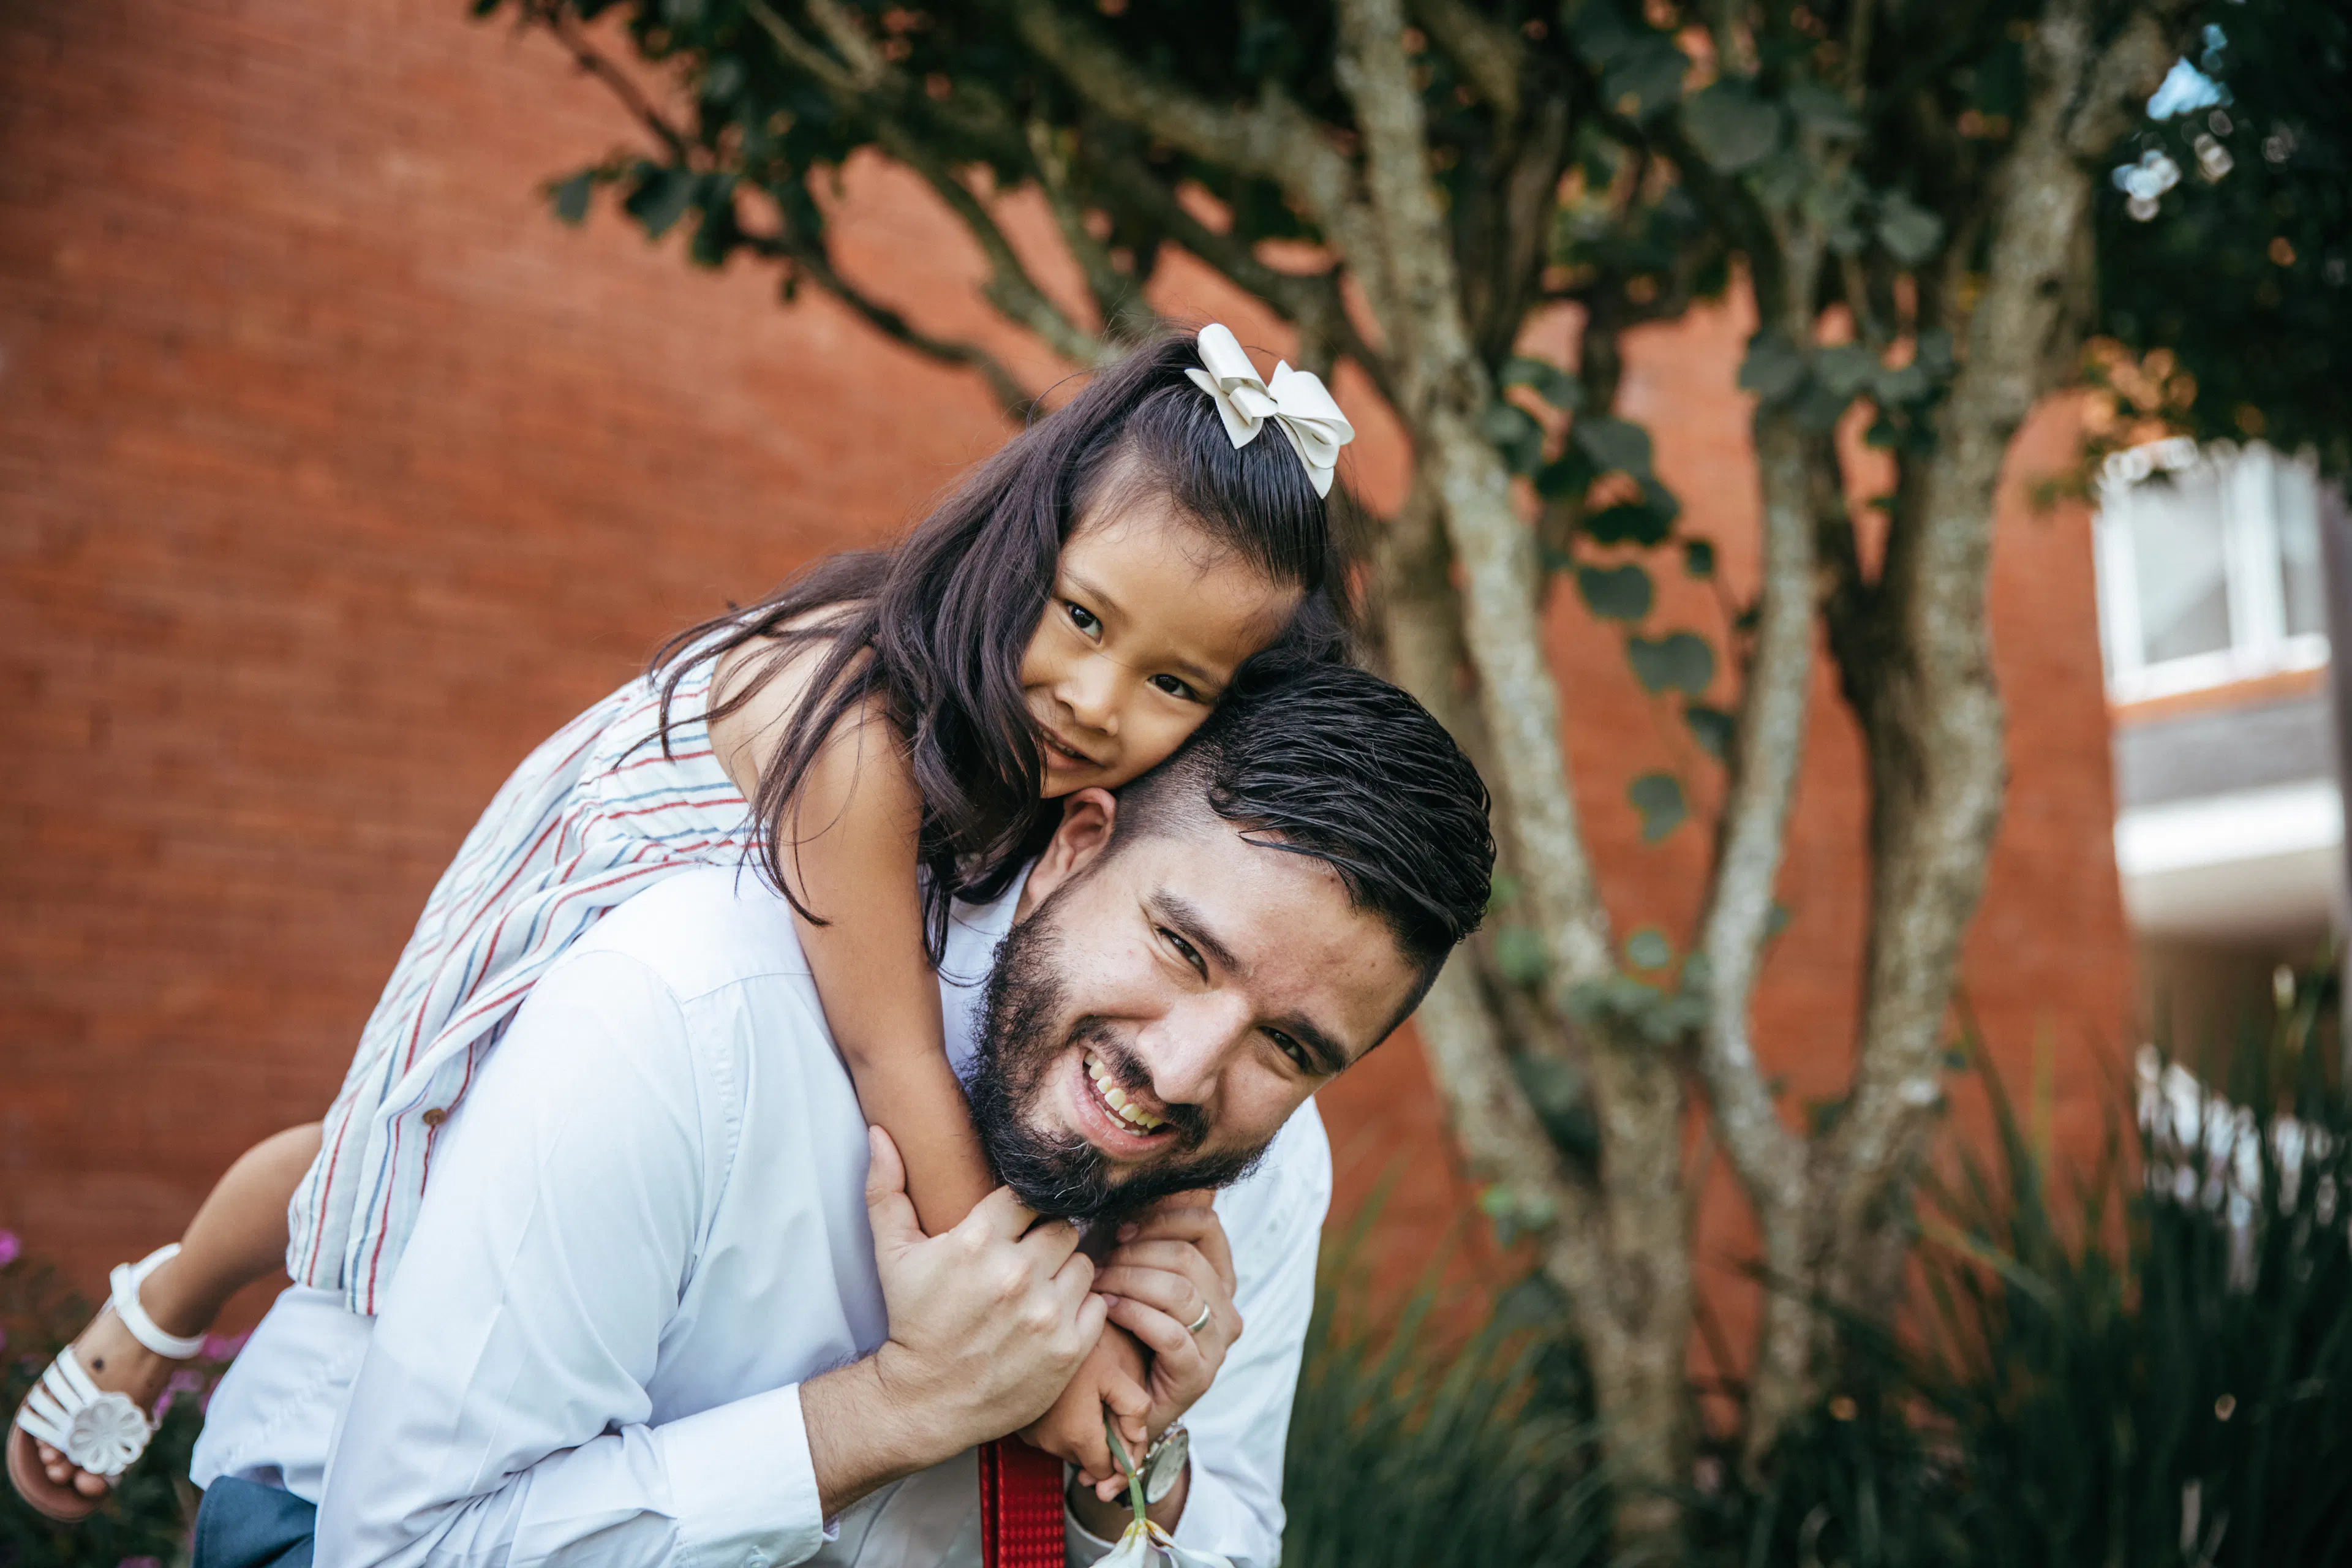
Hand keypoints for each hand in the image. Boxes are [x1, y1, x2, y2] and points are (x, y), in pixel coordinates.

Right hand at [856, 1128, 1106, 1459]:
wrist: (924, 1402)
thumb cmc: (911, 1322)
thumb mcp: (892, 1255)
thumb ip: (887, 1189)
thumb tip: (879, 1133)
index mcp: (977, 1241)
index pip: (1029, 1195)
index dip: (1022, 1211)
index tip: (1012, 1228)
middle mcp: (1016, 1274)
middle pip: (1061, 1227)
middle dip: (1045, 1241)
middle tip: (1025, 1261)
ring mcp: (1046, 1314)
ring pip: (1083, 1262)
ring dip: (1064, 1274)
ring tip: (1038, 1291)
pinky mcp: (1069, 1349)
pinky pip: (1098, 1304)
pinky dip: (1081, 1309)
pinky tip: (1051, 1318)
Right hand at [1019, 1326, 1150, 1484]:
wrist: (1027, 1339)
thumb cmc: (1074, 1351)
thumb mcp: (1112, 1372)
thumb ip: (1133, 1407)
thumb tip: (1139, 1438)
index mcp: (1079, 1436)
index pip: (1105, 1471)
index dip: (1120, 1457)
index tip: (1125, 1435)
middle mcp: (1053, 1444)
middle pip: (1088, 1462)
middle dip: (1102, 1444)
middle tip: (1108, 1411)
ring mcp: (1035, 1438)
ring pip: (1071, 1450)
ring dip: (1084, 1435)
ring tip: (1088, 1401)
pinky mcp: (1024, 1429)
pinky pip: (1053, 1438)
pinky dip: (1065, 1427)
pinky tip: (1069, 1401)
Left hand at [1086, 1195, 1238, 1495]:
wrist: (1120, 1407)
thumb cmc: (1121, 1333)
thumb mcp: (1134, 1278)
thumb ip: (1141, 1238)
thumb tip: (1132, 1188)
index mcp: (1219, 1277)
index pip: (1206, 1225)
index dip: (1162, 1218)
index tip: (1121, 1226)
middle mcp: (1227, 1309)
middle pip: (1188, 1257)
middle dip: (1136, 1253)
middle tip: (1099, 1261)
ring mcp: (1217, 1344)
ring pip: (1180, 1292)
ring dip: (1131, 1281)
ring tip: (1098, 1284)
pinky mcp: (1199, 1375)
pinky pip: (1170, 1332)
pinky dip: (1135, 1314)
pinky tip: (1108, 1308)